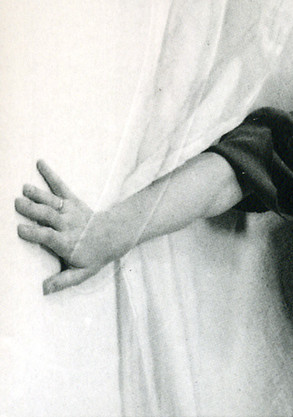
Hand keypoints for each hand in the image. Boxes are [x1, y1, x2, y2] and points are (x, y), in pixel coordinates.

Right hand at [15, 160, 125, 293]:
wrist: (114, 236)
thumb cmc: (94, 256)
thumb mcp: (82, 274)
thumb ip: (63, 281)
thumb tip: (43, 290)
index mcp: (67, 242)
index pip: (48, 237)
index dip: (34, 233)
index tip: (19, 229)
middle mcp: (68, 224)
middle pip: (48, 216)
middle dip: (33, 210)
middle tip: (16, 203)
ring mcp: (70, 210)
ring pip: (52, 201)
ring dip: (38, 194)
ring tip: (24, 188)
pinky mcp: (73, 200)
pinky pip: (61, 186)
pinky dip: (51, 175)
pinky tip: (40, 163)